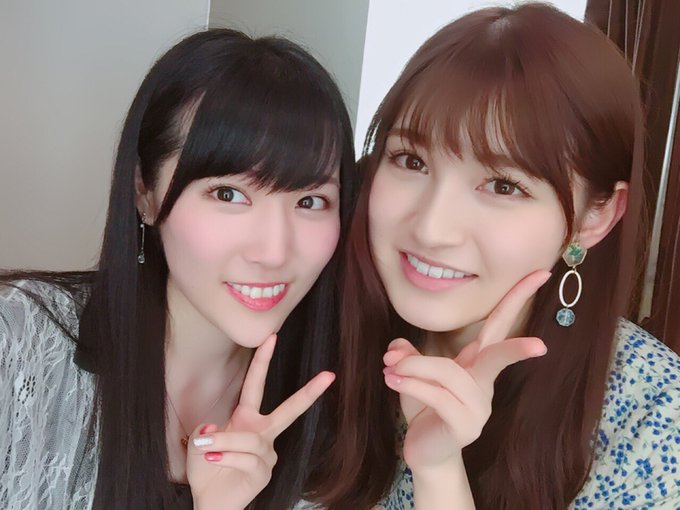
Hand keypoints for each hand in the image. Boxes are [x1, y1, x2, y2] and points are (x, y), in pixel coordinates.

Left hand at [186, 334, 334, 509]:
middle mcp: (262, 434)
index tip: (271, 337)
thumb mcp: (200, 441)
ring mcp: (266, 455)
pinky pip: (246, 459)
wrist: (208, 501)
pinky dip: (226, 457)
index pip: (256, 385)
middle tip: (328, 376)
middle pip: (289, 410)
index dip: (263, 361)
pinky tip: (214, 460)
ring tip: (206, 449)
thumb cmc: (208, 469)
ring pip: (250, 439)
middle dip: (308, 393)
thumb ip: (207, 429)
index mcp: (247, 419)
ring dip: (224, 442)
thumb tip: (216, 427)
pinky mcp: (263, 474)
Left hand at [383, 270, 550, 470]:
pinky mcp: (464, 427)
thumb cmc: (424, 409)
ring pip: (449, 373)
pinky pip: (438, 397)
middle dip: (516, 348)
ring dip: (415, 367)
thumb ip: (407, 355)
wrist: (425, 453)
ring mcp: (478, 408)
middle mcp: (483, 384)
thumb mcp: (413, 376)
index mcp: (477, 365)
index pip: (500, 326)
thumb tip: (396, 347)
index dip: (518, 298)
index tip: (541, 273)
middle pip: (498, 355)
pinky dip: (413, 385)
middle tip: (540, 346)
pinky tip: (392, 381)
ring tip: (389, 368)